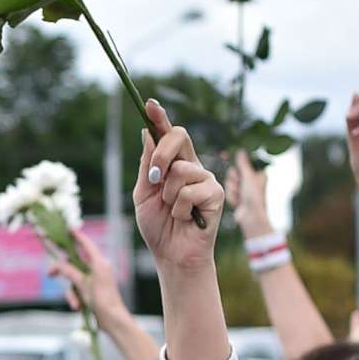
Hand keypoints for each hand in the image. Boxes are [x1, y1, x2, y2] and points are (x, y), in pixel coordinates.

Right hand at [45, 230, 126, 323]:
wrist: (113, 320)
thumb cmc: (102, 300)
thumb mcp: (83, 284)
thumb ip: (69, 272)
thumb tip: (58, 263)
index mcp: (99, 263)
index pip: (86, 245)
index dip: (77, 236)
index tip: (68, 229)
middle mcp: (97, 269)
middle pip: (75, 264)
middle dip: (64, 273)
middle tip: (50, 273)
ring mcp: (95, 281)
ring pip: (74, 280)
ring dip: (72, 293)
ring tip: (75, 303)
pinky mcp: (92, 291)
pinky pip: (78, 291)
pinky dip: (76, 299)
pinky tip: (78, 308)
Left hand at [135, 99, 223, 272]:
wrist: (171, 256)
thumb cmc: (158, 227)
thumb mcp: (143, 194)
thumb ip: (146, 165)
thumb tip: (147, 133)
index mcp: (173, 164)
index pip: (167, 135)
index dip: (160, 117)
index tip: (149, 103)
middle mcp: (192, 166)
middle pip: (179, 137)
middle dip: (160, 156)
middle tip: (153, 180)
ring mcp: (206, 179)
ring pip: (181, 170)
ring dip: (168, 195)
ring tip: (173, 211)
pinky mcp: (216, 194)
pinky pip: (190, 191)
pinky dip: (180, 209)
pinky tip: (186, 219)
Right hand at [225, 150, 274, 236]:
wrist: (251, 218)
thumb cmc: (255, 199)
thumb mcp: (249, 177)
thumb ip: (243, 163)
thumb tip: (241, 151)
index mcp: (257, 173)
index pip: (244, 161)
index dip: (235, 159)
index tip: (225, 154)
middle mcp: (250, 180)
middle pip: (234, 171)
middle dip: (234, 178)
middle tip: (240, 185)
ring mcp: (243, 189)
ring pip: (229, 181)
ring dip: (233, 189)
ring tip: (240, 196)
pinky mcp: (237, 197)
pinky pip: (228, 191)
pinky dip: (232, 196)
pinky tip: (238, 202)